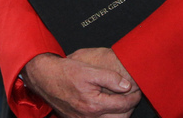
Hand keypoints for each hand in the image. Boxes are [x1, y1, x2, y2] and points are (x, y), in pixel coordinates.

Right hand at [22, 52, 140, 117]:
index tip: (137, 90)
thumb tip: (126, 85)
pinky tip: (108, 107)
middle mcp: (89, 117)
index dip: (133, 96)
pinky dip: (107, 116)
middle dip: (129, 107)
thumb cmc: (65, 72)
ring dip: (119, 114)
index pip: (123, 104)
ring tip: (123, 102)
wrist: (45, 78)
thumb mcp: (89, 70)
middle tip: (134, 96)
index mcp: (94, 105)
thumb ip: (110, 77)